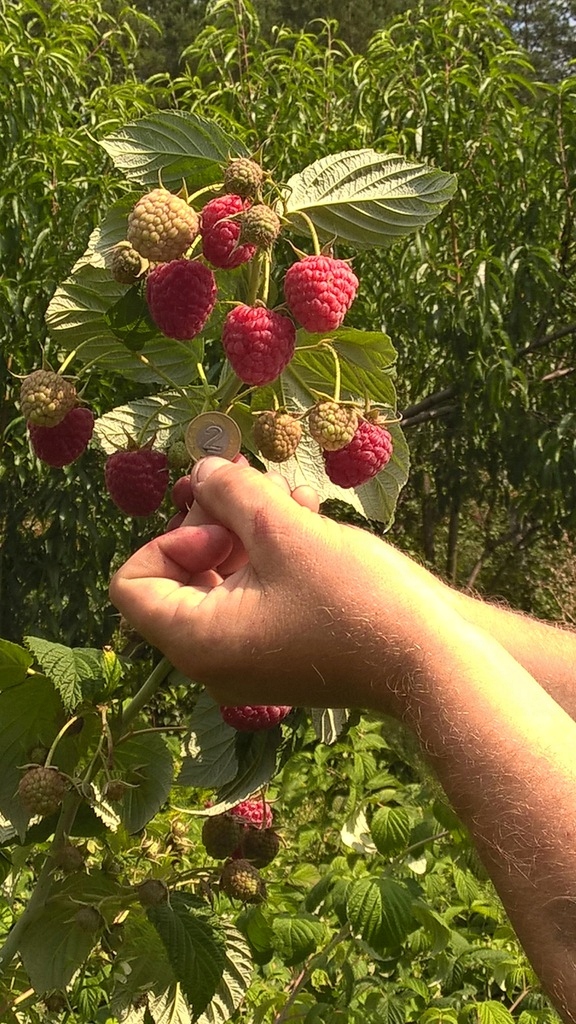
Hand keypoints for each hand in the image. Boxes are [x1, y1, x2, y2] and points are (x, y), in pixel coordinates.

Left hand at [109, 458, 429, 709]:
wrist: (432, 659)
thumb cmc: (354, 597)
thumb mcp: (284, 530)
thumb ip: (232, 493)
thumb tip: (204, 472)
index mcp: (197, 641)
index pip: (132, 584)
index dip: (167, 538)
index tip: (223, 524)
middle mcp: (213, 660)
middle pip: (179, 578)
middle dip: (214, 523)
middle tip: (253, 491)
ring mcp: (251, 661)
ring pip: (223, 581)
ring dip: (250, 530)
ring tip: (292, 498)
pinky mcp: (285, 652)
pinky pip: (257, 597)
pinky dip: (273, 557)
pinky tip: (310, 518)